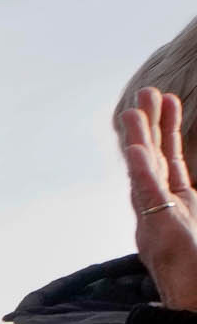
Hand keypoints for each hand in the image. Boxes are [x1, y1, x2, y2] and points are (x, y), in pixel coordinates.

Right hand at [120, 89, 196, 310]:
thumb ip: (196, 208)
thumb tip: (195, 190)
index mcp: (178, 212)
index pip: (170, 164)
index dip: (168, 133)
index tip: (168, 103)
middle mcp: (161, 214)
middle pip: (154, 161)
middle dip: (152, 126)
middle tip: (149, 92)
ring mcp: (156, 222)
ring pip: (145, 172)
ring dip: (138, 141)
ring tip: (133, 111)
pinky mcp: (156, 232)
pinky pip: (146, 195)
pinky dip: (140, 171)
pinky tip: (136, 149)